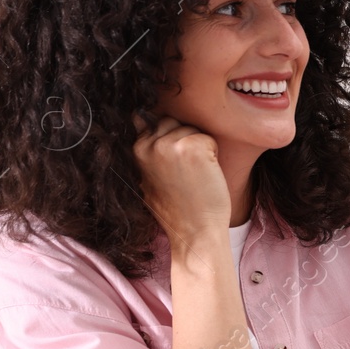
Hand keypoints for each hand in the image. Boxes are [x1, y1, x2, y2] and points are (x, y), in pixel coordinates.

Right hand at [134, 115, 231, 241]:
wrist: (194, 232)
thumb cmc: (176, 209)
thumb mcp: (147, 176)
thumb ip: (146, 149)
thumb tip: (138, 115)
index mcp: (136, 149)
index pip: (153, 121)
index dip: (169, 139)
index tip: (175, 162)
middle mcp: (150, 144)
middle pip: (174, 122)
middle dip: (184, 140)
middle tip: (186, 173)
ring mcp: (170, 144)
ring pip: (192, 129)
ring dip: (199, 148)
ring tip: (194, 175)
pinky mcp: (193, 146)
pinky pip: (209, 138)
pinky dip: (213, 154)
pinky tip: (205, 175)